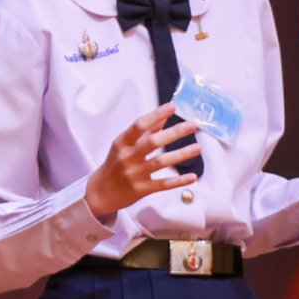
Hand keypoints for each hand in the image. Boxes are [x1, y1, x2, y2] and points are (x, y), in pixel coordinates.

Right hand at [85, 103, 200, 218]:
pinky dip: (179, 180)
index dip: (156, 115)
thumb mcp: (124, 145)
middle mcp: (128, 157)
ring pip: (161, 162)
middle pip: (153, 142)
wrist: (101, 192)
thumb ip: (144, 132)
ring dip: (181, 155)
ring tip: (197, 148)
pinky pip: (163, 184)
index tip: (172, 106)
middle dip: (174, 133)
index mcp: (122, 143)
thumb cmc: (115, 164)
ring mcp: (135, 174)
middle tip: (192, 125)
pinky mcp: (142, 189)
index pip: (140, 125)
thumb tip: (164, 117)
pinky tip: (193, 176)